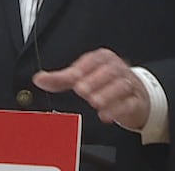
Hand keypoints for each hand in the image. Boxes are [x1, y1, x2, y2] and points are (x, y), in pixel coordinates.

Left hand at [33, 48, 149, 129]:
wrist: (135, 94)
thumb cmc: (104, 82)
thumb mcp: (82, 77)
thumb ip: (61, 79)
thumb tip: (39, 79)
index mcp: (103, 59)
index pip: (93, 60)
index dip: (83, 68)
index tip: (73, 78)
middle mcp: (118, 69)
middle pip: (109, 71)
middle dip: (95, 80)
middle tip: (82, 90)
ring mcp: (129, 84)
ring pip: (121, 86)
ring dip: (107, 94)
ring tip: (95, 102)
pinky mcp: (136, 101)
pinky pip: (129, 103)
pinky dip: (118, 109)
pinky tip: (106, 115)